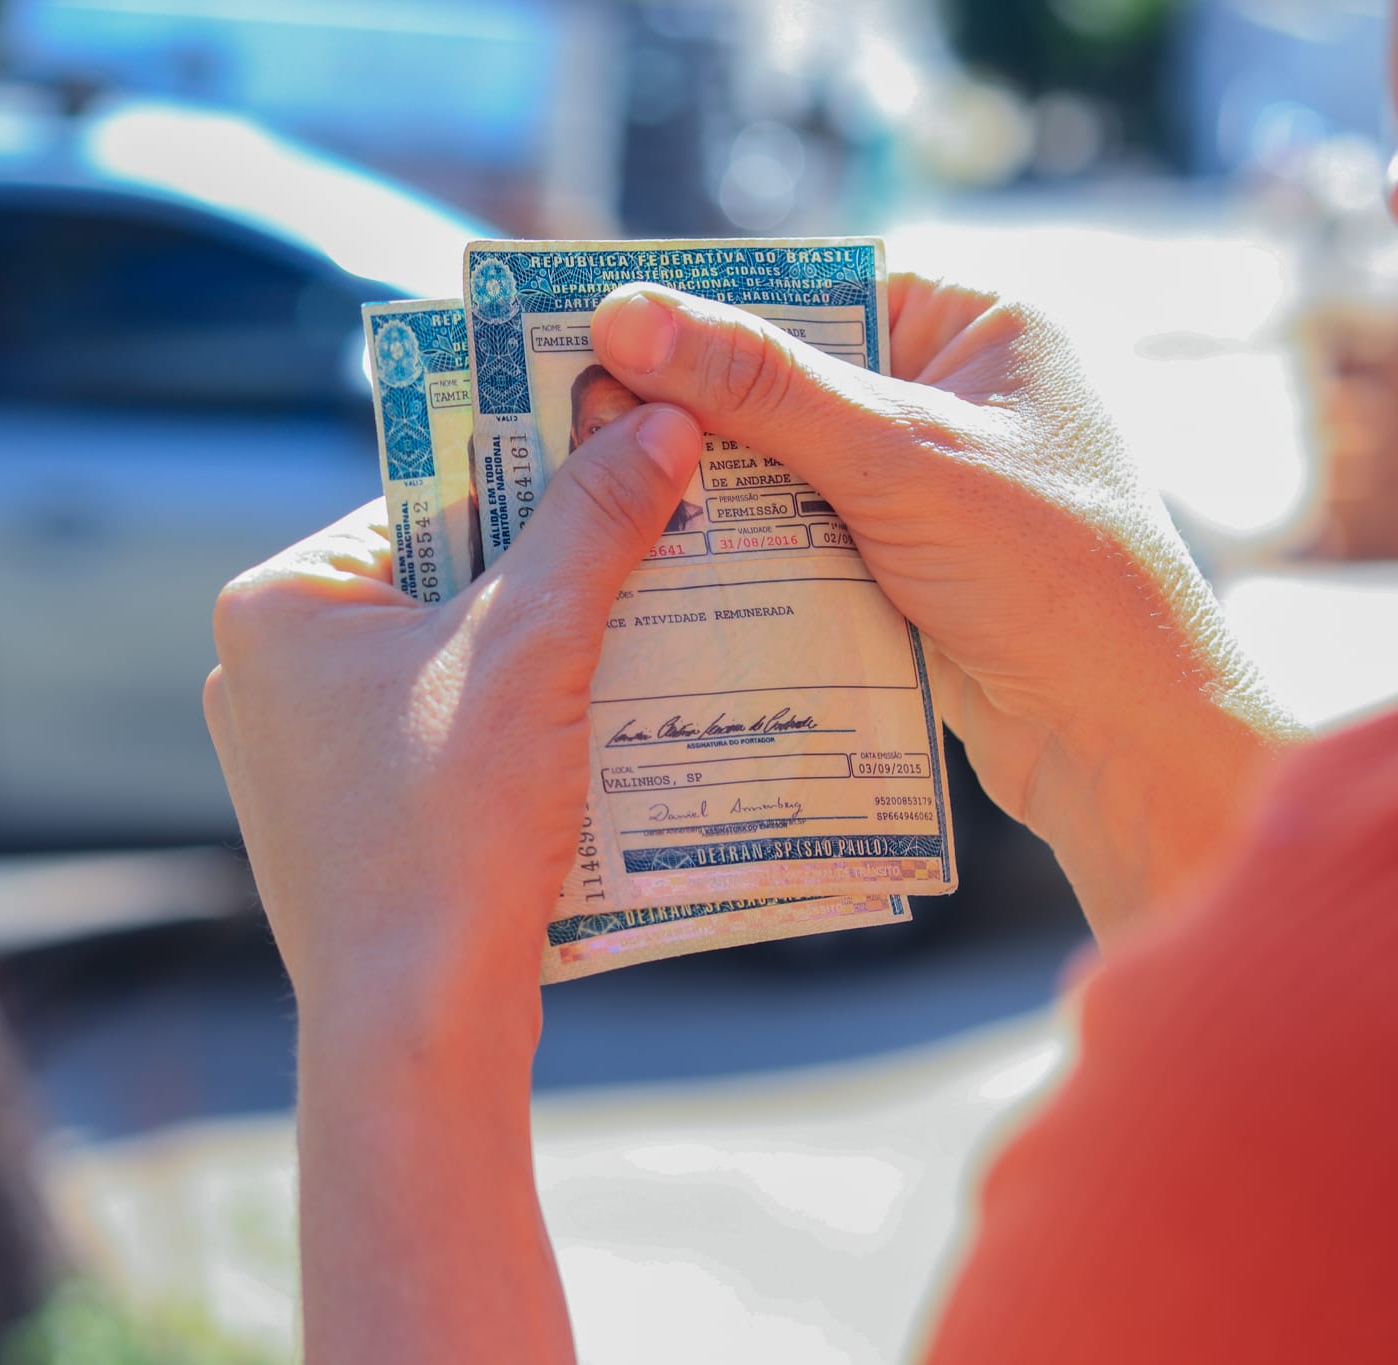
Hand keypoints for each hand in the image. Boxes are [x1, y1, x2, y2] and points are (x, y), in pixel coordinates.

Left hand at [204, 404, 703, 1028]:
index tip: (630, 464)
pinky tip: (601, 733)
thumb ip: (594, 522)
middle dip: (554, 575)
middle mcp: (268, 672)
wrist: (415, 1022)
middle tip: (660, 548)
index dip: (537, 479)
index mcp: (277, 603)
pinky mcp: (346, 822)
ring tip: (653, 635)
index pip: (427, 496)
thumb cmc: (447, 823)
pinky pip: (446, 740)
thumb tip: (658, 417)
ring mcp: (301, 755)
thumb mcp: (533, 645)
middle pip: (446, 580)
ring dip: (549, 656)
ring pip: (454, 665)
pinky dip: (519, 732)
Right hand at [590, 277, 1303, 932]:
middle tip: (578, 429)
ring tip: (597, 498)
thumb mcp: (894, 458)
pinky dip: (738, 553)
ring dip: (707, 494)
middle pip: (786, 384)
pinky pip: (795, 538)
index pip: (814, 293)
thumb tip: (624, 318)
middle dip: (694, 418)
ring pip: (781, 470)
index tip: (598, 337)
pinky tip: (658, 563)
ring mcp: (925, 487)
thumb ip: (759, 387)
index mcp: (981, 326)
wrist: (1122, 738)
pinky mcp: (900, 566)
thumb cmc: (1049, 573)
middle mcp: (953, 393)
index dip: (707, 315)